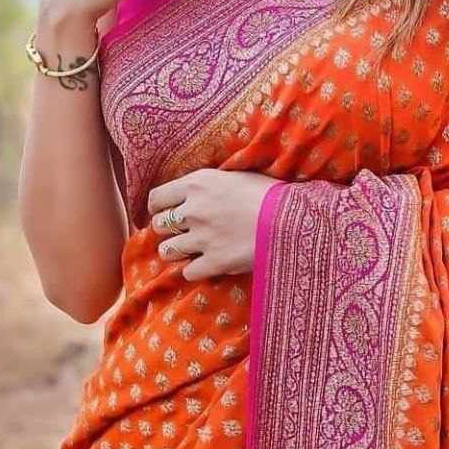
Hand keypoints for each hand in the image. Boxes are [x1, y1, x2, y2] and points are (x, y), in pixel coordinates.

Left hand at [147, 168, 276, 280]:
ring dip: (176, 252)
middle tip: (184, 231)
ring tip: (192, 249)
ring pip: (167, 251)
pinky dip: (195, 270)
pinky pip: (188, 272)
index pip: (156, 198)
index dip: (159, 208)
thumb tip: (193, 192)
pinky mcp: (214, 262)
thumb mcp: (235, 176)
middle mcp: (194, 210)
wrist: (291, 219)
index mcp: (197, 184)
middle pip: (158, 225)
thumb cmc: (269, 193)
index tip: (166, 212)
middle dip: (168, 230)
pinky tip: (208, 264)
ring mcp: (202, 238)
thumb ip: (209, 185)